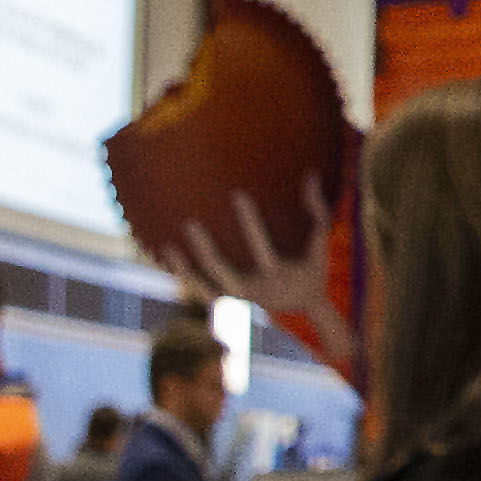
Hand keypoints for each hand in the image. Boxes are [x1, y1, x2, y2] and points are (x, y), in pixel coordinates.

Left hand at [168, 194, 359, 379]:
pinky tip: (160, 258)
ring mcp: (238, 298)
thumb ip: (317, 210)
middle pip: (225, 274)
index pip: (262, 248)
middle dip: (207, 252)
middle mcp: (255, 290)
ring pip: (206, 288)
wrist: (303, 305)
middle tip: (189, 224)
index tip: (238, 194)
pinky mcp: (227, 301)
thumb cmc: (311, 265)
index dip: (251, 224)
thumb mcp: (319, 242)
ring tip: (164, 247)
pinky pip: (200, 290)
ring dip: (185, 270)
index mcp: (277, 274)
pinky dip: (182, 275)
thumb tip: (310, 175)